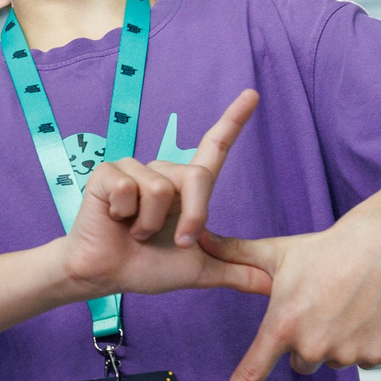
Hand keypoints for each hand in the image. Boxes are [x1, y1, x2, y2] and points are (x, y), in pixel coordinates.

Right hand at [57, 91, 269, 301]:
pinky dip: (125, 215)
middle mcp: (162, 172)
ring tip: (133, 230)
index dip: (233, 121)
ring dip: (150, 223)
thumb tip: (275, 285)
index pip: (214, 148)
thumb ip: (236, 272)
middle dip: (192, 217)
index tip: (252, 95)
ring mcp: (132, 169)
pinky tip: (114, 219)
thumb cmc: (146, 268)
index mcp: (185, 189)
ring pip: (161, 188)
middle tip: (173, 241)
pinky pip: (129, 189)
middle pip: (196, 176)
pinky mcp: (108, 173)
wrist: (105, 276)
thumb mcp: (200, 271)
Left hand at [198, 212, 380, 380]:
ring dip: (334, 340)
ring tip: (344, 305)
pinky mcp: (377, 355)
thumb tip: (193, 236)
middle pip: (299, 362)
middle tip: (318, 306)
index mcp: (282, 324)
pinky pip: (361, 360)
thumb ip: (232, 252)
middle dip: (305, 341)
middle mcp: (312, 345)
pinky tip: (366, 313)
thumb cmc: (322, 249)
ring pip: (330, 360)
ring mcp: (346, 352)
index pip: (252, 372)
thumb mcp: (274, 252)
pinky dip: (363, 341)